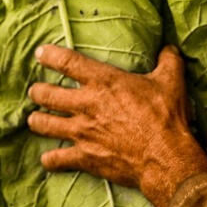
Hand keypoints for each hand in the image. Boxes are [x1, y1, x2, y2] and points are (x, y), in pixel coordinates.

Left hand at [27, 43, 206, 206]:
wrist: (164, 156)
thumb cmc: (166, 116)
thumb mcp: (172, 80)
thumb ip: (168, 60)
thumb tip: (169, 47)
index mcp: (105, 82)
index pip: (68, 62)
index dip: (50, 55)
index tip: (40, 53)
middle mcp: (87, 105)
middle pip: (47, 94)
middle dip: (37, 91)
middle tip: (36, 91)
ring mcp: (82, 132)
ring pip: (44, 124)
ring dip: (37, 121)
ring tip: (34, 119)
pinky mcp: (84, 157)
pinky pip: (56, 158)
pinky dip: (50, 159)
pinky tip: (48, 158)